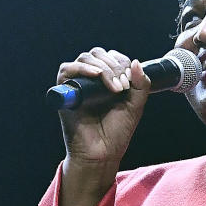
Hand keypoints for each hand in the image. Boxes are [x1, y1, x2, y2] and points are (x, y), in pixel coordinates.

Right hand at [56, 47, 149, 168]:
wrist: (103, 152)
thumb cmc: (117, 132)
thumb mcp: (135, 105)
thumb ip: (141, 84)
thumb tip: (136, 61)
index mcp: (107, 80)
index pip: (112, 57)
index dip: (122, 63)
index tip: (129, 82)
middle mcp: (91, 80)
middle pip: (98, 54)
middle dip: (113, 65)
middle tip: (122, 87)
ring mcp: (78, 85)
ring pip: (85, 58)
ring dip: (102, 67)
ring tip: (113, 87)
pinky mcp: (65, 92)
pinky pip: (66, 70)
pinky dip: (82, 68)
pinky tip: (95, 75)